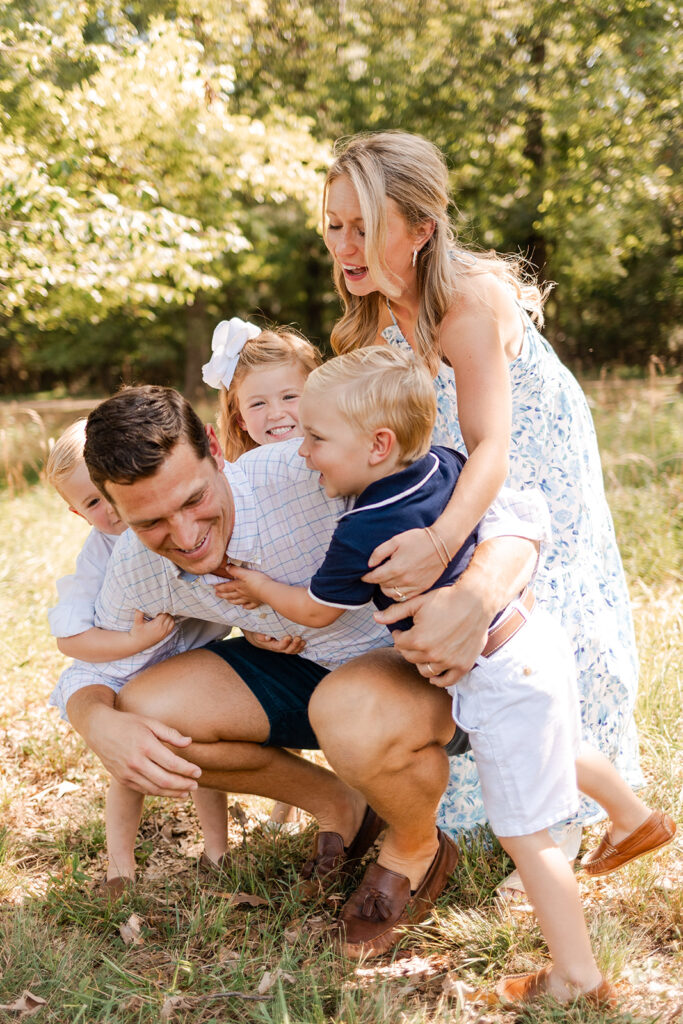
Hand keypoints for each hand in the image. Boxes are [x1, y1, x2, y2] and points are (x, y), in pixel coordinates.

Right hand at [83, 703, 201, 796]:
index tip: (199, 772)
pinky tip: (169, 791)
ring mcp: (127, 772)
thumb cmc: (128, 723)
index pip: (172, 763)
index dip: (187, 770)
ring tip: (186, 792)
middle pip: (165, 780)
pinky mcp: (122, 779)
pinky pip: (143, 790)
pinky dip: (158, 792)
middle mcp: (136, 761)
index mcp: (145, 745)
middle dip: (183, 785)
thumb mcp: (149, 722)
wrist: (99, 729)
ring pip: (154, 789)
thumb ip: (170, 734)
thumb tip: (189, 743)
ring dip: (173, 793)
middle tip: (196, 785)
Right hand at [130, 609, 174, 647]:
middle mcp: (162, 629)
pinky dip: (170, 621)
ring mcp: (164, 633)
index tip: (158, 606)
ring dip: (169, 616)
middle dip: (165, 611)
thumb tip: (140, 604)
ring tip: (162, 613)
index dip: (162, 608)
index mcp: (157, 625)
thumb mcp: (136, 622)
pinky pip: (172, 626)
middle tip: (160, 608)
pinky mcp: (165, 635)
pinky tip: (164, 619)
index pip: (165, 613)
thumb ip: (139, 613)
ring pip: (172, 621)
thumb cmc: (136, 632)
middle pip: (169, 616)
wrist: (137, 644)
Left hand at [214, 566, 265, 609]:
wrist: (267, 590)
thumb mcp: (245, 573)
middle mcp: (242, 594)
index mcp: (238, 586)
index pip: (226, 587)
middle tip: (217, 595)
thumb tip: (227, 567)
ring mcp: (249, 599)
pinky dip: (246, 607)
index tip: (214, 587)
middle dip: (223, 595)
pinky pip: (250, 606)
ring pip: (238, 601)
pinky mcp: (256, 602)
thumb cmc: (256, 580)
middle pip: (230, 595)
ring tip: (228, 601)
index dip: (220, 587)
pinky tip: (244, 607)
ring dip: (232, 601)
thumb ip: (236, 570)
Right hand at [242, 630, 305, 655]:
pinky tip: (304, 643)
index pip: (279, 646)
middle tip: (298, 638)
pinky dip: (300, 648)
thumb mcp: (257, 634)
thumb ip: (261, 636)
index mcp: (272, 645)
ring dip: (299, 646)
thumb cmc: (259, 634)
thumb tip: (268, 638)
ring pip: (292, 651)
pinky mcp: (287, 646)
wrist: (260, 637)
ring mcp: (284, 648)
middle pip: (288, 650)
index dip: (285, 643)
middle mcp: (278, 648)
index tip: (288, 636)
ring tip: (303, 641)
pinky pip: (295, 650)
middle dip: (294, 644)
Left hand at [363, 528, 444, 598]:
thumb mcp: (395, 540)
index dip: (366, 577)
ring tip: (387, 580)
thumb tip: (369, 564)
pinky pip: (405, 597)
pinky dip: (398, 594)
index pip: (374, 578)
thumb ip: (379, 552)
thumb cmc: (417, 539)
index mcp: (395, 568)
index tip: (364, 575)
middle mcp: (403, 580)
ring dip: (386, 588)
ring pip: (392, 594)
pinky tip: (398, 586)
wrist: (442, 543)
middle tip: (378, 574)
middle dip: (377, 581)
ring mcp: (413, 586)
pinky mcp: (422, 588)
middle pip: (382, 586)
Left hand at [375, 583, 489, 686]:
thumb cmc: (446, 599)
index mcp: (417, 639)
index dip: (399, 636)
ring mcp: (448, 662)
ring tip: (423, 653)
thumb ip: (395, 613)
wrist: (476, 601)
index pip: (399, 644)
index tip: (402, 631)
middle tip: (413, 640)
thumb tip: (375, 618)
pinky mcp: (462, 665)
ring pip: (426, 671)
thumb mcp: (418, 603)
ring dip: (421, 663)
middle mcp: (431, 654)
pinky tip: (434, 674)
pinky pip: (447, 681)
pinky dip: (439, 680)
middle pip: (411, 658)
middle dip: (409, 648)